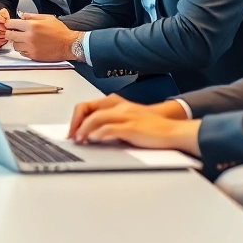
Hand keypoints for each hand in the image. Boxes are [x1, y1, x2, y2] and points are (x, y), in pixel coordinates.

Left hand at [3, 13, 76, 61]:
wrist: (69, 44)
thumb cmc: (60, 31)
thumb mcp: (47, 18)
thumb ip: (32, 16)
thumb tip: (22, 16)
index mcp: (32, 26)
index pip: (11, 24)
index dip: (9, 24)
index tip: (10, 25)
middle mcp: (29, 37)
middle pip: (10, 36)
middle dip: (10, 33)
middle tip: (13, 32)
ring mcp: (31, 48)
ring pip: (15, 45)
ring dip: (17, 42)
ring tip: (24, 40)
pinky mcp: (34, 56)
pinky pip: (22, 53)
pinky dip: (23, 49)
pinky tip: (30, 46)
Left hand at [67, 95, 199, 154]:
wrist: (172, 131)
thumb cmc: (151, 127)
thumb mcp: (128, 119)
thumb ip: (111, 122)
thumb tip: (92, 133)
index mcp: (117, 103)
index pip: (88, 105)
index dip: (76, 117)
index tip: (71, 130)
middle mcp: (119, 106)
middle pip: (88, 108)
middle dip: (75, 122)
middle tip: (71, 136)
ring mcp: (125, 115)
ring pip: (96, 118)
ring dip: (84, 130)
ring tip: (80, 140)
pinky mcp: (131, 127)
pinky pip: (109, 128)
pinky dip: (98, 134)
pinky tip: (94, 140)